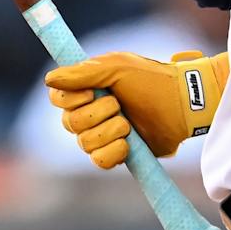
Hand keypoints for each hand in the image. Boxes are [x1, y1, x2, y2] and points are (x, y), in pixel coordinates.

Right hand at [45, 50, 227, 168]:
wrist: (181, 104)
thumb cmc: (151, 80)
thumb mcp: (116, 68)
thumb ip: (81, 73)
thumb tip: (49, 79)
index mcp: (87, 88)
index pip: (58, 98)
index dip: (70, 99)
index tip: (92, 91)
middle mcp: (90, 111)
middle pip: (69, 123)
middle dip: (96, 114)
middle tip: (119, 105)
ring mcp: (103, 134)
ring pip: (84, 143)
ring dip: (109, 131)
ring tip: (129, 124)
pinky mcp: (117, 153)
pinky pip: (99, 161)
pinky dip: (113, 152)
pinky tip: (128, 144)